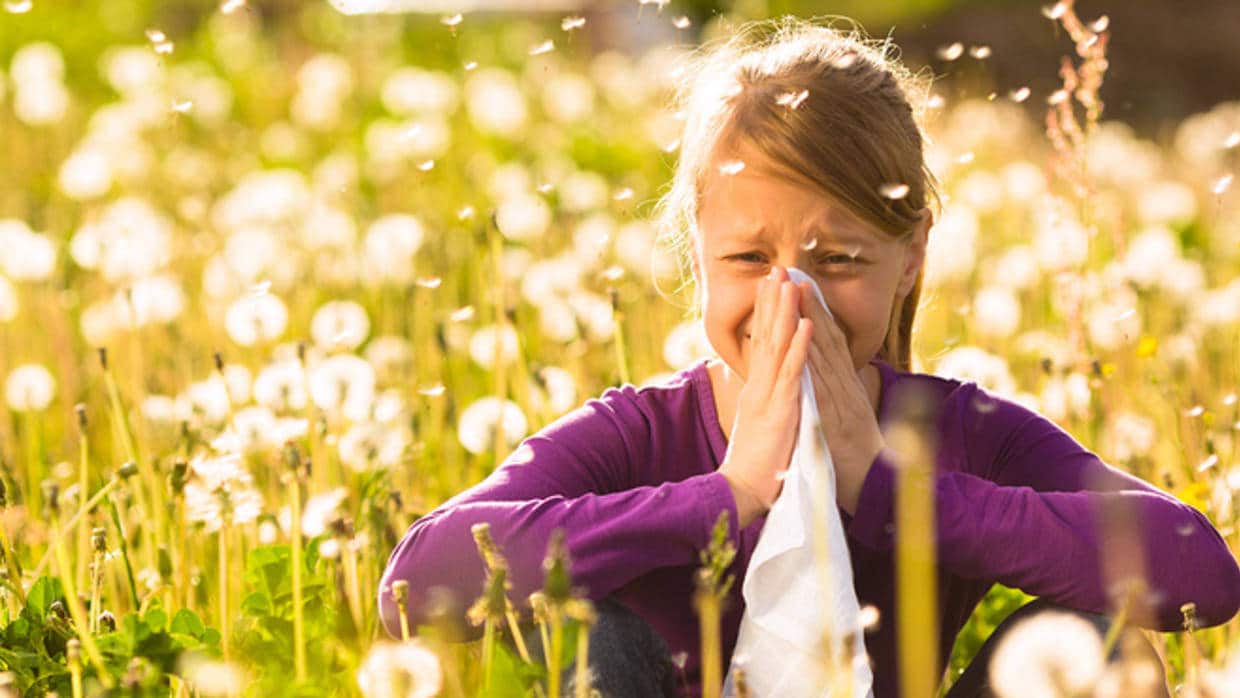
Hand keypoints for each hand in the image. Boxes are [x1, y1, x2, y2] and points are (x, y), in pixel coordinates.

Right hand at [717, 267, 812, 527]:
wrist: (742, 492)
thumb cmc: (755, 466)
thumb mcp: (760, 426)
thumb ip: (764, 403)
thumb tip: (766, 389)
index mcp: (756, 390)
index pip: (761, 343)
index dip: (766, 313)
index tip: (770, 286)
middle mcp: (759, 387)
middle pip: (765, 336)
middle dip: (772, 301)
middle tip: (776, 269)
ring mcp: (768, 397)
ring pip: (777, 346)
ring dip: (784, 313)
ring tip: (789, 283)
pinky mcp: (780, 410)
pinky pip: (792, 374)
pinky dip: (799, 347)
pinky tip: (806, 324)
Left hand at [795, 280, 885, 514]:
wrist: (874, 489)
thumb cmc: (855, 458)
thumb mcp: (845, 419)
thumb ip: (838, 396)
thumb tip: (829, 378)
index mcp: (844, 387)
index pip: (828, 342)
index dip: (814, 312)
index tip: (799, 284)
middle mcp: (845, 387)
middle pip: (826, 338)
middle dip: (810, 304)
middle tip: (793, 272)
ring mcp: (842, 400)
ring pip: (824, 354)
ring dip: (811, 320)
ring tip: (796, 290)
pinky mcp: (836, 418)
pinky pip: (822, 386)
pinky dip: (814, 361)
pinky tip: (804, 339)